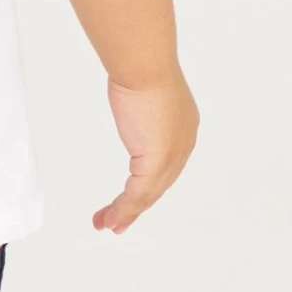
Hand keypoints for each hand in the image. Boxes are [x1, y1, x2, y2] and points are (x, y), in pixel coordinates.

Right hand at [94, 69, 198, 234]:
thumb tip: (131, 96)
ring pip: (148, 194)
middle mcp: (183, 144)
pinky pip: (138, 194)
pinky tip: (111, 218)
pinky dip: (124, 209)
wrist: (144, 67)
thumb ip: (141, 104)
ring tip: (108, 225)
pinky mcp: (157, 162)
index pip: (166, 163)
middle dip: (137, 205)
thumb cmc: (142, 68)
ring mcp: (172, 156)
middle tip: (119, 219)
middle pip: (158, 184)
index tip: (130, 193)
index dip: (148, 182)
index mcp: (183, 128)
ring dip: (126, 212)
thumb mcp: (142, 91)